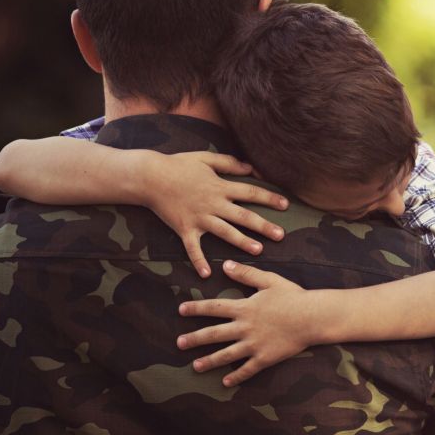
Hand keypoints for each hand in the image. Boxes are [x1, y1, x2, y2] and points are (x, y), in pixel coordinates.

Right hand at [139, 151, 289, 277]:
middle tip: (281, 236)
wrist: (149, 177)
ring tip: (258, 251)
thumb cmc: (178, 165)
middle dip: (263, 226)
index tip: (285, 205)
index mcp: (220, 187)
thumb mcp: (206, 158)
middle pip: (243, 216)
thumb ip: (229, 163)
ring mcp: (199, 218)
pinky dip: (198, 261)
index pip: (250, 193)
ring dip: (242, 242)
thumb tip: (251, 167)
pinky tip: (207, 275)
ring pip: (225, 232)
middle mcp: (213, 204)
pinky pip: (193, 248)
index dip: (269, 198)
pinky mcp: (184, 229)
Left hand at [176, 260, 316, 384]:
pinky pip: (247, 370)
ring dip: (209, 361)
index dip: (196, 308)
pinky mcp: (265, 358)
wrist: (312, 317)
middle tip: (179, 343)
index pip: (214, 308)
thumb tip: (225, 265)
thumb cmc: (293, 297)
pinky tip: (225, 382)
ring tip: (194, 366)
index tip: (181, 310)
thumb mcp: (269, 280)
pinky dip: (236, 376)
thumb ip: (246, 274)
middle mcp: (245, 328)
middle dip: (194, 338)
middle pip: (214, 334)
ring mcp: (254, 345)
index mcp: (244, 308)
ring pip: (226, 355)